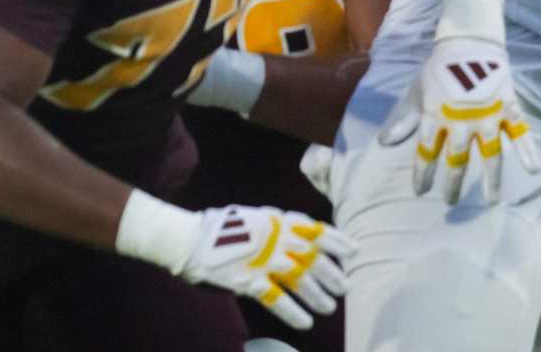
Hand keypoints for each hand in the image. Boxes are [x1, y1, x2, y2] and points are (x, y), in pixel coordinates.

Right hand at [181, 205, 353, 331]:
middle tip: (343, 288)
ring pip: (301, 280)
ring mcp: (263, 260)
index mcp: (274, 220)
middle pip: (312, 258)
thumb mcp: (251, 218)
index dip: (336, 241)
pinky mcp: (249, 281)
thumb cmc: (219, 229)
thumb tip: (299, 239)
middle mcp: (273, 239)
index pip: (314, 229)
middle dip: (331, 274)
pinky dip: (293, 312)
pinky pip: (278, 299)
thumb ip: (275, 228)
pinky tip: (304, 322)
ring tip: (328, 308)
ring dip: (317, 296)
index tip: (353, 251)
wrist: (187, 237)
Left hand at [379, 36, 538, 202]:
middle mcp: (461, 121)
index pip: (425, 151)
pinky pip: (520, 132)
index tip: (421, 191)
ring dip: (491, 179)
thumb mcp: (415, 93)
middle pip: (457, 158)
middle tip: (450, 202)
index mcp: (435, 116)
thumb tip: (383, 143)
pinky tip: (533, 169)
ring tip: (492, 201)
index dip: (422, 172)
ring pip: (490, 154)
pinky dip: (528, 149)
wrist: (467, 45)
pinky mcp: (508, 109)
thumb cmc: (437, 71)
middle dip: (452, 182)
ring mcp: (487, 116)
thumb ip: (402, 120)